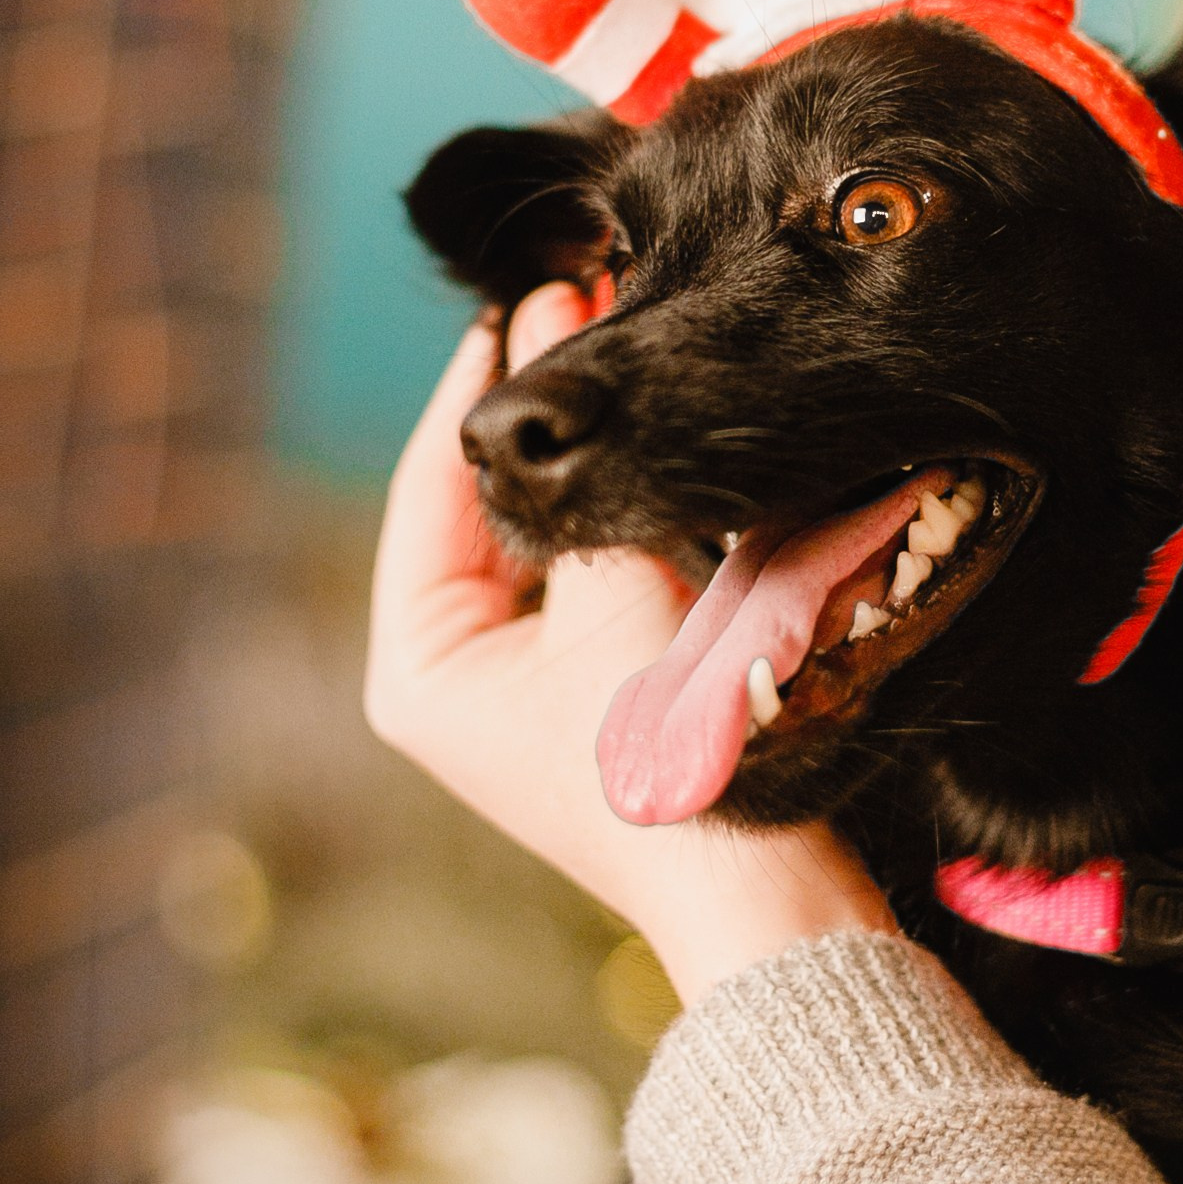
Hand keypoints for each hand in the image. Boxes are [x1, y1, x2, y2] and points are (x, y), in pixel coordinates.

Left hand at [364, 286, 894, 1006]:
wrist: (764, 892)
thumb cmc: (669, 758)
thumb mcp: (612, 595)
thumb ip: (582, 477)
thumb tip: (566, 337)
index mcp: (418, 665)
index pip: (430, 487)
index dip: (483, 384)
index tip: (533, 291)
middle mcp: (456, 676)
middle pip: (487, 506)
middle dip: (543, 413)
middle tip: (586, 292)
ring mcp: (525, 688)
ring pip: (550, 533)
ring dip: (590, 454)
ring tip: (623, 345)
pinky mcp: (594, 690)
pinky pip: (599, 572)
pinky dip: (627, 509)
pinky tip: (663, 438)